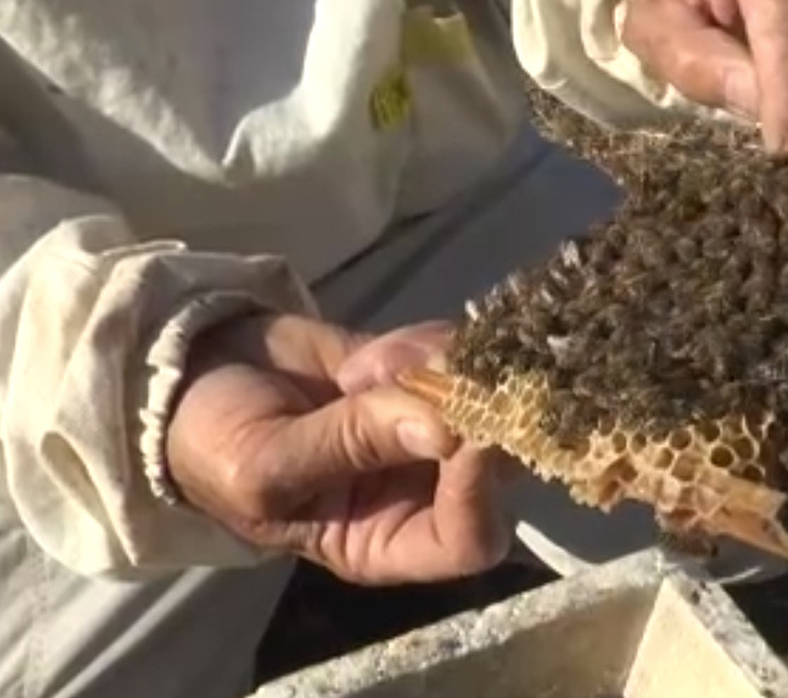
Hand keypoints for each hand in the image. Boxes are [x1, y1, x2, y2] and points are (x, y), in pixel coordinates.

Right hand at [165, 313, 509, 584]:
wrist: (191, 376)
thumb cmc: (215, 447)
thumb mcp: (264, 463)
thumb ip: (349, 445)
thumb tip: (447, 430)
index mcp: (386, 541)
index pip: (468, 539)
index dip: (480, 495)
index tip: (470, 435)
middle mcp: (425, 491)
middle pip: (501, 463)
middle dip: (472, 414)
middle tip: (417, 378)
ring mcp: (433, 426)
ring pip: (490, 398)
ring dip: (438, 371)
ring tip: (367, 366)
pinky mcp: (426, 372)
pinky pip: (463, 355)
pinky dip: (427, 342)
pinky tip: (373, 352)